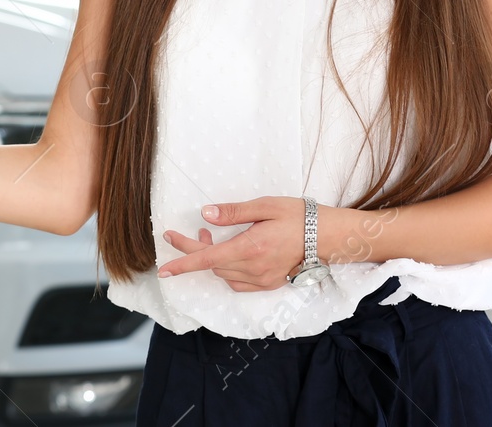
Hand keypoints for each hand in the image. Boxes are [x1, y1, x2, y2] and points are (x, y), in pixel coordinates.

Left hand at [158, 196, 305, 291]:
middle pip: (212, 266)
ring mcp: (263, 280)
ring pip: (224, 274)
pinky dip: (226, 271)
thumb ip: (233, 212)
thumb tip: (205, 214)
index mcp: (250, 248)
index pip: (206, 259)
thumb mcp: (264, 206)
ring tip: (210, 237)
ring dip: (212, 259)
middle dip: (194, 251)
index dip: (182, 262)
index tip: (163, 268)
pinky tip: (229, 255)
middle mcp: (254, 269)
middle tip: (190, 233)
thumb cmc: (297, 216)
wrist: (327, 236)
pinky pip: (238, 283)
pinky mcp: (270, 284)